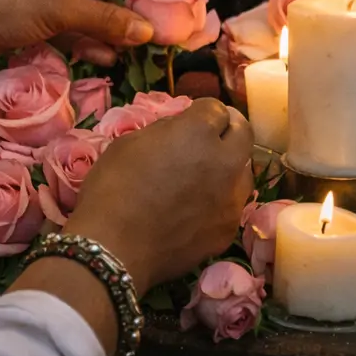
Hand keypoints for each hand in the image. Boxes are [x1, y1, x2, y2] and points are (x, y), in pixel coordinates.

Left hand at [0, 0, 153, 65]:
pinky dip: (88, 41)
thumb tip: (149, 32)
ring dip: (110, 32)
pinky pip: (72, 27)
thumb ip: (107, 20)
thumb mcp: (62, 9)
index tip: (163, 15)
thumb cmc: (9, 2)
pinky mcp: (37, 17)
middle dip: (129, 14)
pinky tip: (106, 60)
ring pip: (91, 11)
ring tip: (133, 56)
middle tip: (154, 42)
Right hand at [66, 99, 254, 288]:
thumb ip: (164, 131)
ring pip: (243, 172)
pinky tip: (195, 208)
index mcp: (198, 132)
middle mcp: (225, 162)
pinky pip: (230, 205)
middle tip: (210, 135)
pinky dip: (218, 199)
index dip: (201, 111)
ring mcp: (231, 199)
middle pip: (244, 134)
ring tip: (203, 174)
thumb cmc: (112, 188)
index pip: (216, 108)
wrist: (115, 247)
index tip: (189, 117)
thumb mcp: (129, 143)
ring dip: (228, 165)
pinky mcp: (227, 229)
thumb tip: (179, 130)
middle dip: (229, 129)